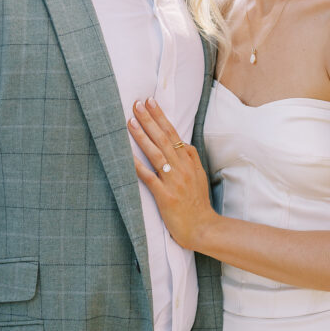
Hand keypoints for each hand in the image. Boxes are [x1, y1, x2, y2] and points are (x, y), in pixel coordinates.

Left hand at [128, 98, 215, 250]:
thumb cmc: (198, 204)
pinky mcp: (165, 195)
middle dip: (149, 119)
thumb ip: (192, 159)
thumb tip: (185, 143)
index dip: (161, 117)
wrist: (203, 228)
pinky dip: (137, 165)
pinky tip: (126, 155)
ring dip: (142, 136)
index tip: (151, 102)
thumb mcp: (200, 177)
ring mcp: (173, 181)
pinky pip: (148, 177)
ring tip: (130, 121)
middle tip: (137, 104)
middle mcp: (182, 168)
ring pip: (155, 153)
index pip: (173, 134)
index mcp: (189, 162)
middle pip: (163, 138)